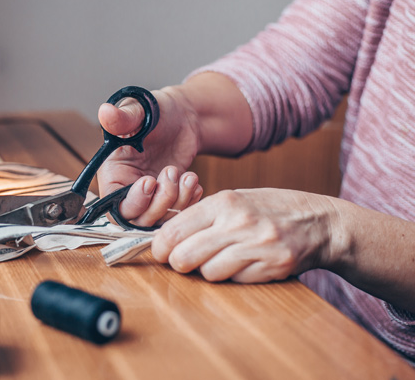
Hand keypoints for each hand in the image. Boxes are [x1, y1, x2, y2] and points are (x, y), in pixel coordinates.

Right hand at [97, 86, 202, 225]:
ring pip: (159, 220)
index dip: (133, 200)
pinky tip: (193, 182)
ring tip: (187, 176)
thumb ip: (121, 117)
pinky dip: (188, 203)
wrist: (183, 117)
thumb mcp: (138, 112)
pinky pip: (175, 215)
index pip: (114, 204)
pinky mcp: (166, 200)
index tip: (149, 180)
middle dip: (159, 202)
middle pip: (137, 218)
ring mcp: (148, 198)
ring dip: (177, 202)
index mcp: (112, 172)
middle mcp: (127, 189)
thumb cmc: (156, 111)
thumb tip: (106, 112)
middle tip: (173, 172)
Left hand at [151, 188, 338, 282]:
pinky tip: (245, 263)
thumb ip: (203, 215)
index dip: (160, 246)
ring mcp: (257, 247)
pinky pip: (235, 281)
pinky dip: (234, 277)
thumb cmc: (271, 209)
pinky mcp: (272, 267)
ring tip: (223, 258)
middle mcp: (239, 223)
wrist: (321, 222)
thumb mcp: (236, 199)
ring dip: (209, 270)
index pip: (175, 230)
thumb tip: (165, 237)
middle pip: (185, 257)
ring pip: (208, 273)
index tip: (160, 251)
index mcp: (225, 202)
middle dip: (179, 263)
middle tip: (184, 261)